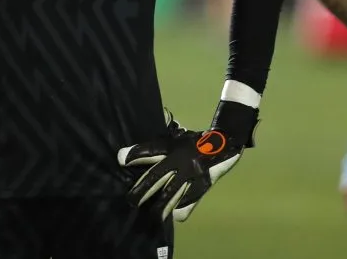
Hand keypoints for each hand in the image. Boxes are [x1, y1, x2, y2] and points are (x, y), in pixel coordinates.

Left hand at [117, 102, 256, 221]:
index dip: (134, 155)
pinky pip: (190, 201)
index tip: (121, 159)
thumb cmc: (196, 139)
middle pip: (157, 177)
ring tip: (150, 216)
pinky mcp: (203, 185)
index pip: (150, 150)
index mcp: (173, 146)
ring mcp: (192, 175)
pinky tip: (175, 216)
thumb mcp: (177, 135)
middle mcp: (181, 161)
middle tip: (130, 200)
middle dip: (142, 190)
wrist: (226, 141)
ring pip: (172, 194)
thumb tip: (148, 130)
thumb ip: (162, 135)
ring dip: (159, 206)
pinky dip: (182, 210)